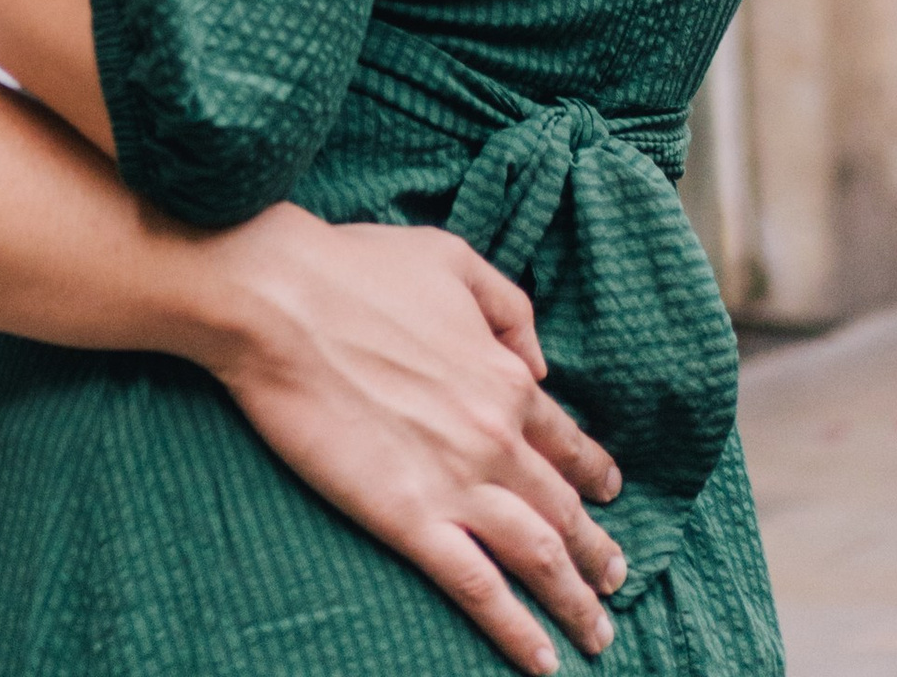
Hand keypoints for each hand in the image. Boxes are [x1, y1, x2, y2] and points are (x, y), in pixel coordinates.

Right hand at [191, 204, 626, 671]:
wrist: (280, 301)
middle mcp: (497, 439)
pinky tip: (541, 661)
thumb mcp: (451, 259)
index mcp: (505, 379)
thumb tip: (538, 362)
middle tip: (616, 580)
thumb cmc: (355, 270)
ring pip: (539, 557)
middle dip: (598, 552)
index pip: (565, 442)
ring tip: (596, 634)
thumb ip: (509, 309)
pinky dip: (517, 631)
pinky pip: (480, 589)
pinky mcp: (410, 521)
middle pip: (564, 510)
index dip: (593, 473)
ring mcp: (457, 484)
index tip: (609, 496)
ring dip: (575, 601)